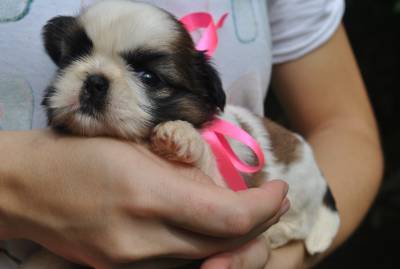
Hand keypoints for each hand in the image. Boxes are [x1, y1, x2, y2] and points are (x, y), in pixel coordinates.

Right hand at [0, 129, 288, 268]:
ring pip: (205, 261)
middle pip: (225, 247)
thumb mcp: (136, 146)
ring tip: (249, 216)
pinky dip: (205, 250)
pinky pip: (179, 266)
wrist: (26, 187)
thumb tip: (223, 189)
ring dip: (236, 241)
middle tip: (271, 202)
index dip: (265, 207)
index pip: (229, 217)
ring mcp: (129, 264)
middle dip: (260, 226)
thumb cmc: (79, 151)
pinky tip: (210, 231)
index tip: (278, 190)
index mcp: (147, 195)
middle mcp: (142, 241)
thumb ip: (183, 173)